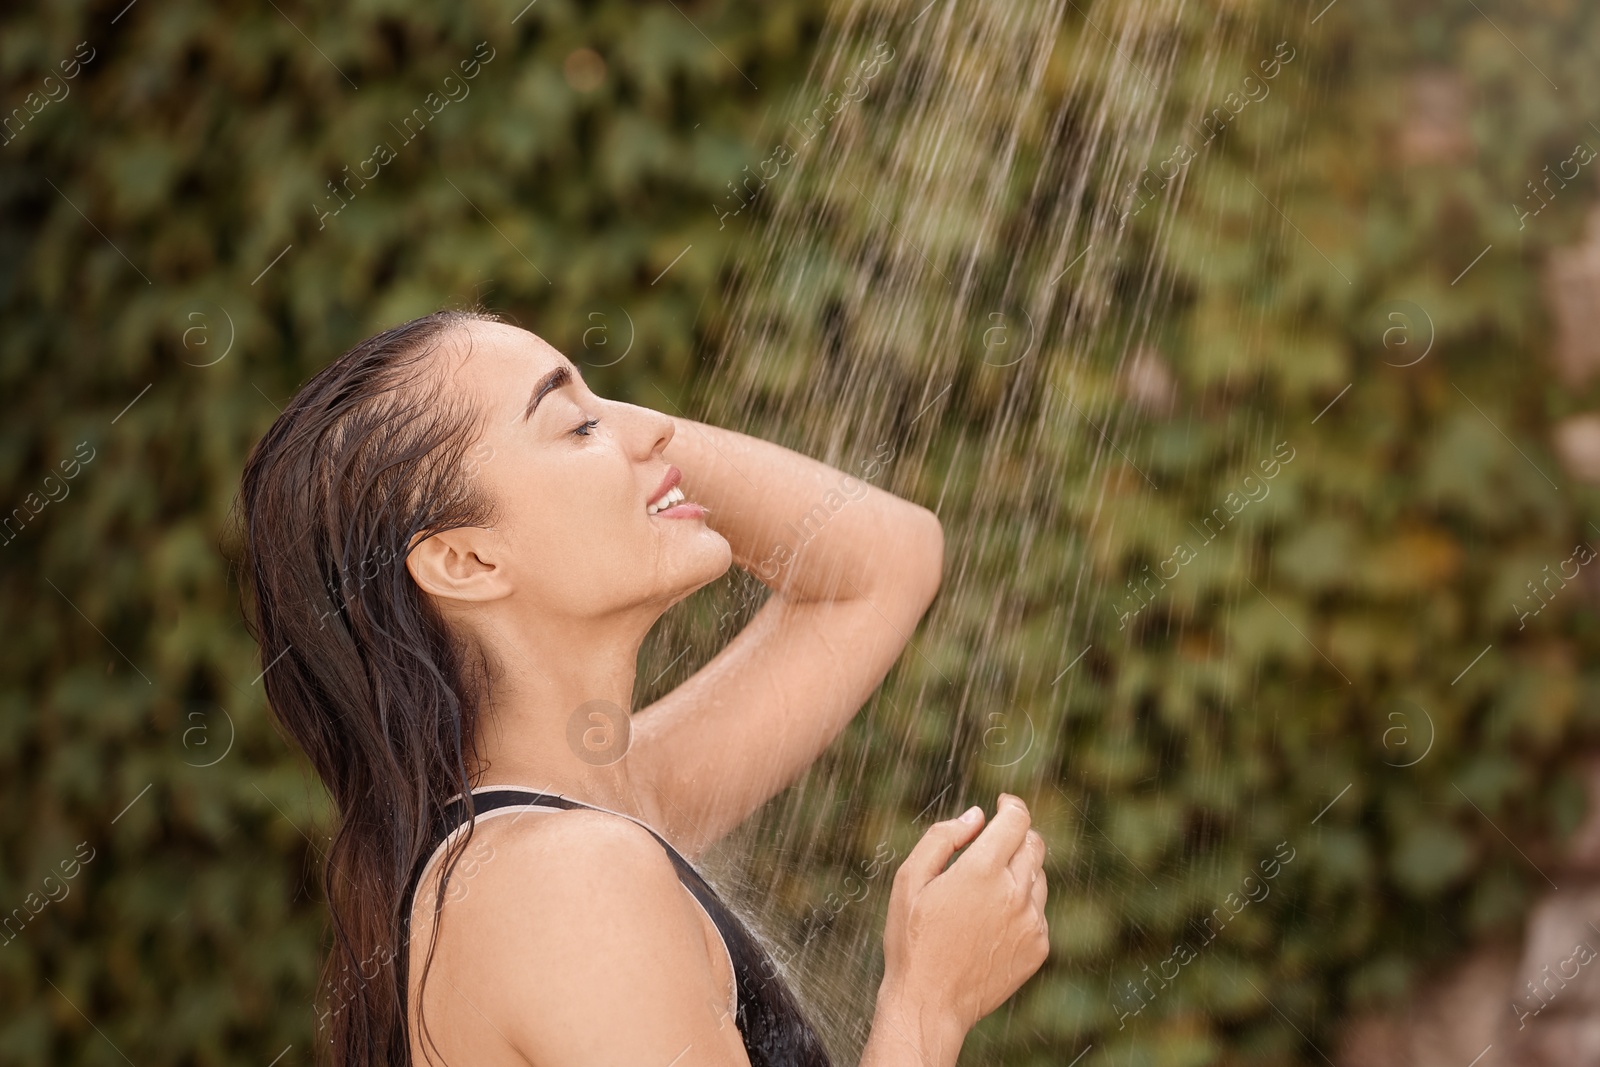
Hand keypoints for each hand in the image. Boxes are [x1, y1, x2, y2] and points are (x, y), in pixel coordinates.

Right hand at [879, 794, 1049, 1037]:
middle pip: (1034, 844)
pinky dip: (1022, 905)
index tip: (1002, 804)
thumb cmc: (912, 940)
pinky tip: (991, 923)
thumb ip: (943, 838)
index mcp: (982, 871)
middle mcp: (1014, 893)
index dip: (1011, 805)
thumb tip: (977, 816)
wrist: (930, 1003)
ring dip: (1019, 871)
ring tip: (984, 891)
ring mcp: (1031, 922)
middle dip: (1016, 835)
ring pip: (1039, 877)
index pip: (1016, 820)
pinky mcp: (1039, 947)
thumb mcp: (909, 880)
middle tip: (993, 843)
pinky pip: (1039, 911)